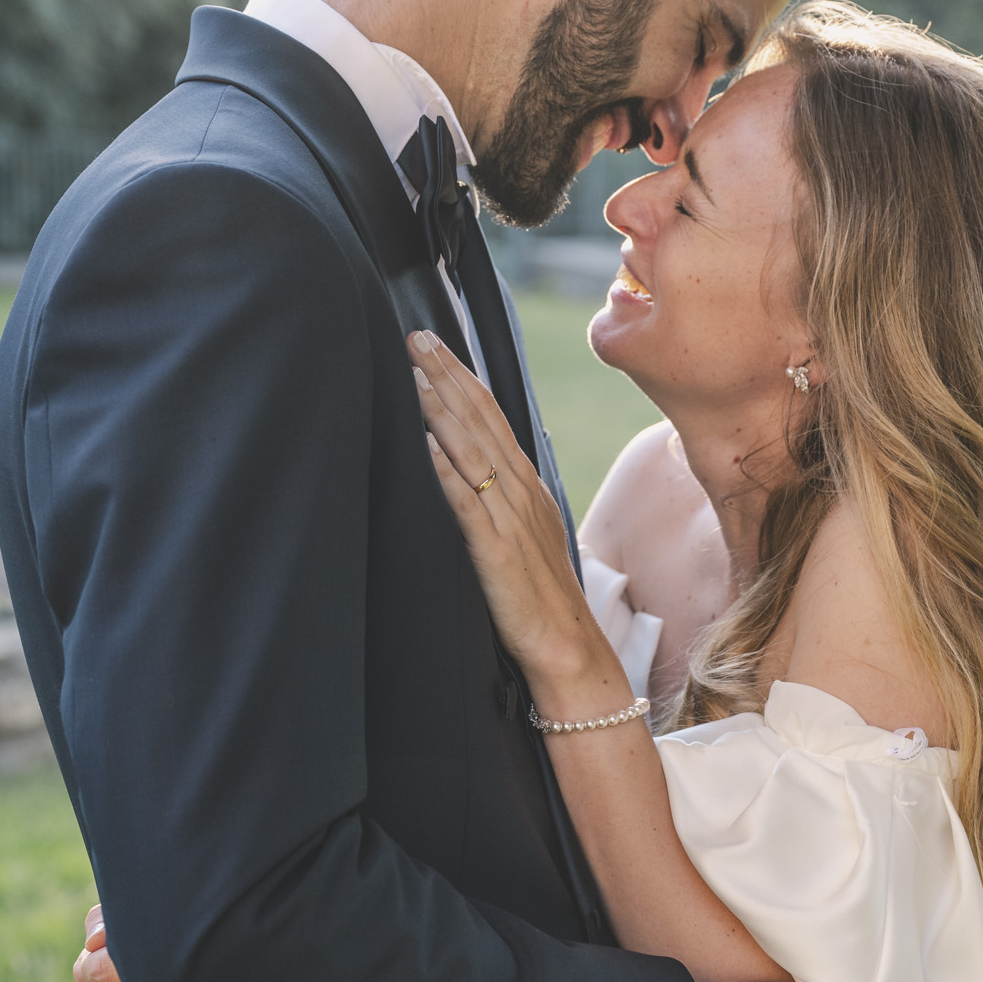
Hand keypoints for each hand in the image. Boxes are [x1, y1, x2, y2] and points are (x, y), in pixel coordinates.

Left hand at [409, 332, 620, 693]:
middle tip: (416, 337)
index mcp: (526, 483)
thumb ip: (502, 494)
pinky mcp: (496, 550)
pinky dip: (449, 471)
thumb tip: (476, 465)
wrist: (566, 644)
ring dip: (443, 410)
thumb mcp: (526, 530)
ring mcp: (509, 518)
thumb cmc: (541, 592)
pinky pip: (469, 504)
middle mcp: (520, 491)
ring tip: (416, 375)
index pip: (491, 415)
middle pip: (481, 420)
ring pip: (473, 451)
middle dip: (447, 375)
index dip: (461, 377)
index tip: (435, 345)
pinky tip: (429, 445)